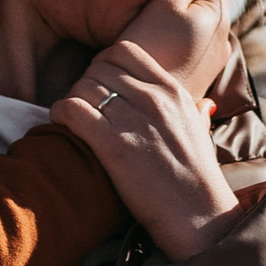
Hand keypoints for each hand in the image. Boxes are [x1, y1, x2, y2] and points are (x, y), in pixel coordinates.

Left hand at [52, 59, 242, 257]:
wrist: (197, 214)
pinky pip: (72, 110)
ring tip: (73, 117)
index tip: (99, 82)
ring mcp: (132, 120)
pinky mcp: (113, 145)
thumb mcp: (202, 133)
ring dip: (72, 98)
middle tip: (83, 104)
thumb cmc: (198, 178)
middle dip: (85, 82)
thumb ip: (198, 113)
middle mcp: (152, 98)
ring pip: (82, 86)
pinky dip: (60, 113)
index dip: (103, 63)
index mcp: (172, 90)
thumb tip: (205, 105)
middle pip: (99, 67)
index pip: (124, 50)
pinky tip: (62, 123)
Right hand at [105, 0, 233, 101]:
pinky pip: (194, 42)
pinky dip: (181, 32)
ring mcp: (213, 59)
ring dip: (185, 11)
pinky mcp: (199, 75)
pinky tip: (159, 36)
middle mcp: (224, 38)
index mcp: (220, 16)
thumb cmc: (152, 48)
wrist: (140, 103)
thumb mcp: (168, 5)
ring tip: (155, 9)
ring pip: (202, 21)